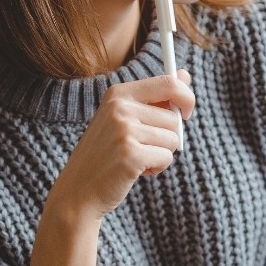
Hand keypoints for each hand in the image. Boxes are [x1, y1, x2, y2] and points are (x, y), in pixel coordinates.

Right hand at [49, 69, 195, 220]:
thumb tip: (185, 75)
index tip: (186, 113)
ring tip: (137, 159)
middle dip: (167, 137)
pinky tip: (136, 171)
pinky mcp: (131, 155)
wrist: (79, 190)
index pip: (168, 83)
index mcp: (118, 93)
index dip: (186, 97)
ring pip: (173, 139)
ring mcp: (124, 131)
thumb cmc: (106, 154)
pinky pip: (167, 157)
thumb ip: (156, 97)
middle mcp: (120, 108)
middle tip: (143, 147)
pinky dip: (157, 168)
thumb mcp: (125, 119)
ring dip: (161, 154)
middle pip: (174, 117)